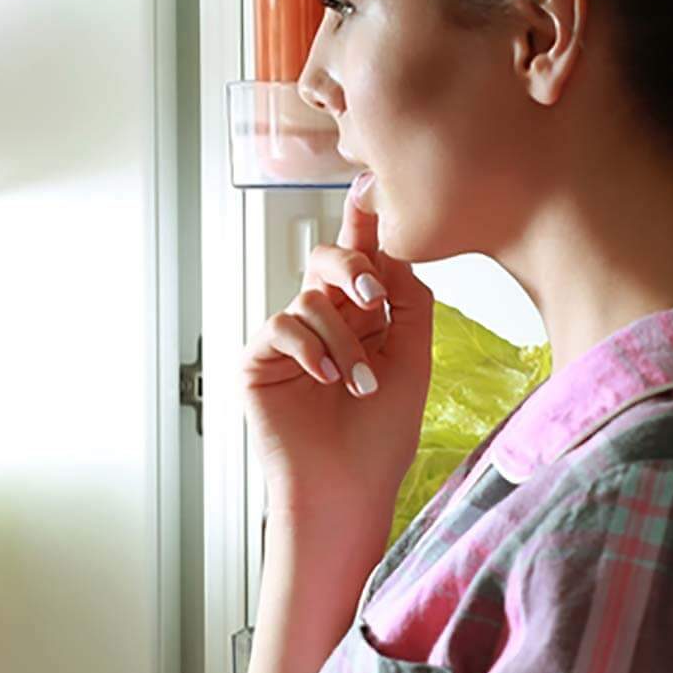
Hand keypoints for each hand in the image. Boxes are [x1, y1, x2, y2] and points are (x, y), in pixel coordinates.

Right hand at [238, 172, 433, 535]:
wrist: (348, 490)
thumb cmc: (382, 438)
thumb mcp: (412, 360)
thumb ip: (408, 301)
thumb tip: (394, 249)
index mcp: (363, 319)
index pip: (363, 259)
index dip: (364, 221)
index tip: (370, 182)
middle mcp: (325, 322)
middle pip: (328, 260)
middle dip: (353, 267)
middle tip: (374, 297)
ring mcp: (290, 341)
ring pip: (312, 300)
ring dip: (344, 342)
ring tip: (361, 385)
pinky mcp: (260, 361)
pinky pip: (283, 327)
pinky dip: (310, 349)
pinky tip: (328, 380)